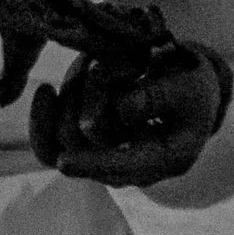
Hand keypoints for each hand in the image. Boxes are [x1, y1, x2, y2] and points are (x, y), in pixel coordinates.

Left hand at [29, 40, 232, 187]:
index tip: (65, 162)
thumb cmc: (190, 87)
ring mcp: (106, 162)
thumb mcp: (188, 85)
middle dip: (82, 103)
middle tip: (95, 63)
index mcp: (167, 159)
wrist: (183, 92)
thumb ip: (160, 96)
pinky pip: (50, 145)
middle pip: (86, 151)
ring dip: (66, 104)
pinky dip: (43, 119)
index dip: (95, 164)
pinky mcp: (84, 150)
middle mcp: (133, 171)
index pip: (126, 167)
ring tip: (87, 66)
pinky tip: (46, 91)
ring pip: (62, 144)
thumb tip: (124, 110)